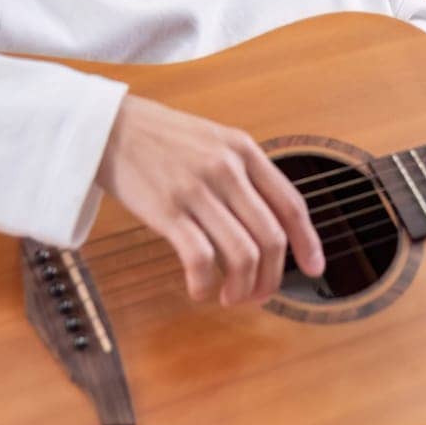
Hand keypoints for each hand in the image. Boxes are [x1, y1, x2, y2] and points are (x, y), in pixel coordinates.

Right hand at [96, 95, 324, 305]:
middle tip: (260, 295)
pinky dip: (205, 284)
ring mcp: (197, 189)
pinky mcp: (167, 210)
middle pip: (271, 237)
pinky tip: (200, 290)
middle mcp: (227, 168)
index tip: (314, 269)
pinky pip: (201, 259)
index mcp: (244, 149)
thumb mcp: (214, 141)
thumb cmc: (163, 139)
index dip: (307, 242)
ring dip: (242, 288)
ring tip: (231, 297)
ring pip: (243, 254)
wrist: (110, 127)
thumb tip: (269, 224)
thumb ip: (243, 174)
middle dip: (272, 277)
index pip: (291, 204)